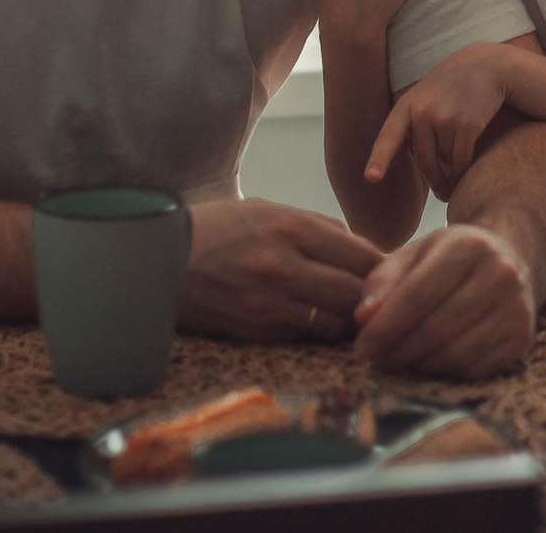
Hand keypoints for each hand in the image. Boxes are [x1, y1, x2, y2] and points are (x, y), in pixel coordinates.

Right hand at [178, 199, 385, 341]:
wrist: (157, 257)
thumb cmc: (218, 228)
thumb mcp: (268, 210)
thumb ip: (318, 227)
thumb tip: (363, 245)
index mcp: (292, 227)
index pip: (363, 255)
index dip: (383, 269)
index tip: (388, 275)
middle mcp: (283, 265)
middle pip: (355, 293)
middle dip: (371, 299)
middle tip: (376, 301)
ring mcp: (267, 302)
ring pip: (334, 322)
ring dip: (346, 320)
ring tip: (348, 314)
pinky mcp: (252, 330)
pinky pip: (302, 335)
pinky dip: (314, 330)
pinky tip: (313, 321)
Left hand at [353, 224, 538, 377]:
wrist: (510, 261)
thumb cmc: (450, 260)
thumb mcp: (415, 255)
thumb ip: (383, 281)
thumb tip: (363, 318)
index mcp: (468, 245)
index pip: (418, 294)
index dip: (385, 327)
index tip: (361, 348)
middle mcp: (500, 275)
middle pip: (436, 328)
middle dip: (398, 351)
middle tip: (374, 361)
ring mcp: (517, 309)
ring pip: (456, 353)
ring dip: (418, 366)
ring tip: (397, 363)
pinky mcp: (522, 339)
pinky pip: (475, 369)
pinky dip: (445, 373)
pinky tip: (428, 364)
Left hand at [366, 46, 510, 200]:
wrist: (487, 66)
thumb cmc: (451, 86)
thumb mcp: (422, 98)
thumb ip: (407, 126)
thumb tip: (393, 159)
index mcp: (407, 106)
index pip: (389, 136)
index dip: (379, 159)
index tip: (371, 178)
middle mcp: (423, 112)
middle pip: (423, 161)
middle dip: (434, 181)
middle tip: (442, 195)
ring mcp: (446, 118)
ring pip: (444, 161)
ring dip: (451, 170)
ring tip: (457, 169)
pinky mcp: (468, 125)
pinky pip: (461, 160)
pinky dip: (463, 171)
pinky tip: (465, 174)